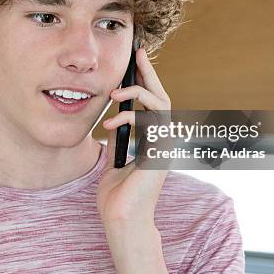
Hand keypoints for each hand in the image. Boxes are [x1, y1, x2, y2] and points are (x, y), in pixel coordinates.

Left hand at [96, 47, 170, 226]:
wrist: (122, 220)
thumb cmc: (118, 197)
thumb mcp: (114, 161)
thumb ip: (119, 141)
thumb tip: (111, 123)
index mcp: (154, 141)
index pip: (154, 104)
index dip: (146, 81)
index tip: (136, 61)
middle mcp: (163, 141)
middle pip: (162, 97)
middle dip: (149, 73)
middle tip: (137, 53)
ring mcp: (164, 146)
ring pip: (161, 104)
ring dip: (137, 93)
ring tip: (113, 94)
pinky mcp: (160, 152)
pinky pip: (150, 122)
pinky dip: (129, 117)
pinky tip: (109, 123)